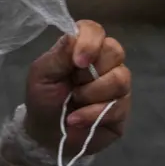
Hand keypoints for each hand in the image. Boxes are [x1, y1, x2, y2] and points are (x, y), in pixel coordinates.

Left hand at [23, 20, 131, 158]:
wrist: (46, 135)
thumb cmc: (43, 99)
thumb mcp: (42, 75)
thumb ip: (59, 55)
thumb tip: (74, 35)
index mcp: (82, 49)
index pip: (95, 30)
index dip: (90, 42)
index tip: (77, 62)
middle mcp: (104, 63)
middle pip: (115, 51)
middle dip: (90, 73)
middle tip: (72, 86)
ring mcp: (117, 86)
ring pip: (120, 79)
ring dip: (91, 94)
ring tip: (73, 103)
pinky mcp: (123, 110)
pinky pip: (118, 107)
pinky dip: (92, 114)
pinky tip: (76, 120)